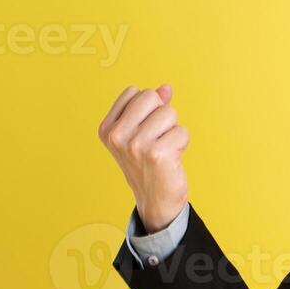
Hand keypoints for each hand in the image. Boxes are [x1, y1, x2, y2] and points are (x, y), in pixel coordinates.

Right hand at [98, 84, 189, 233]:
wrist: (155, 200)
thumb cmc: (148, 164)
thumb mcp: (141, 132)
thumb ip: (152, 108)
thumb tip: (166, 88)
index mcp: (107, 128)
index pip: (135, 92)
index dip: (148, 108)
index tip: (144, 130)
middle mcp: (117, 136)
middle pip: (151, 97)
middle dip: (162, 115)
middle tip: (157, 139)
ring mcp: (135, 145)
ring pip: (169, 113)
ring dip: (173, 131)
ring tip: (164, 150)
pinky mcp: (157, 154)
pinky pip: (182, 131)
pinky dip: (182, 144)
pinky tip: (172, 159)